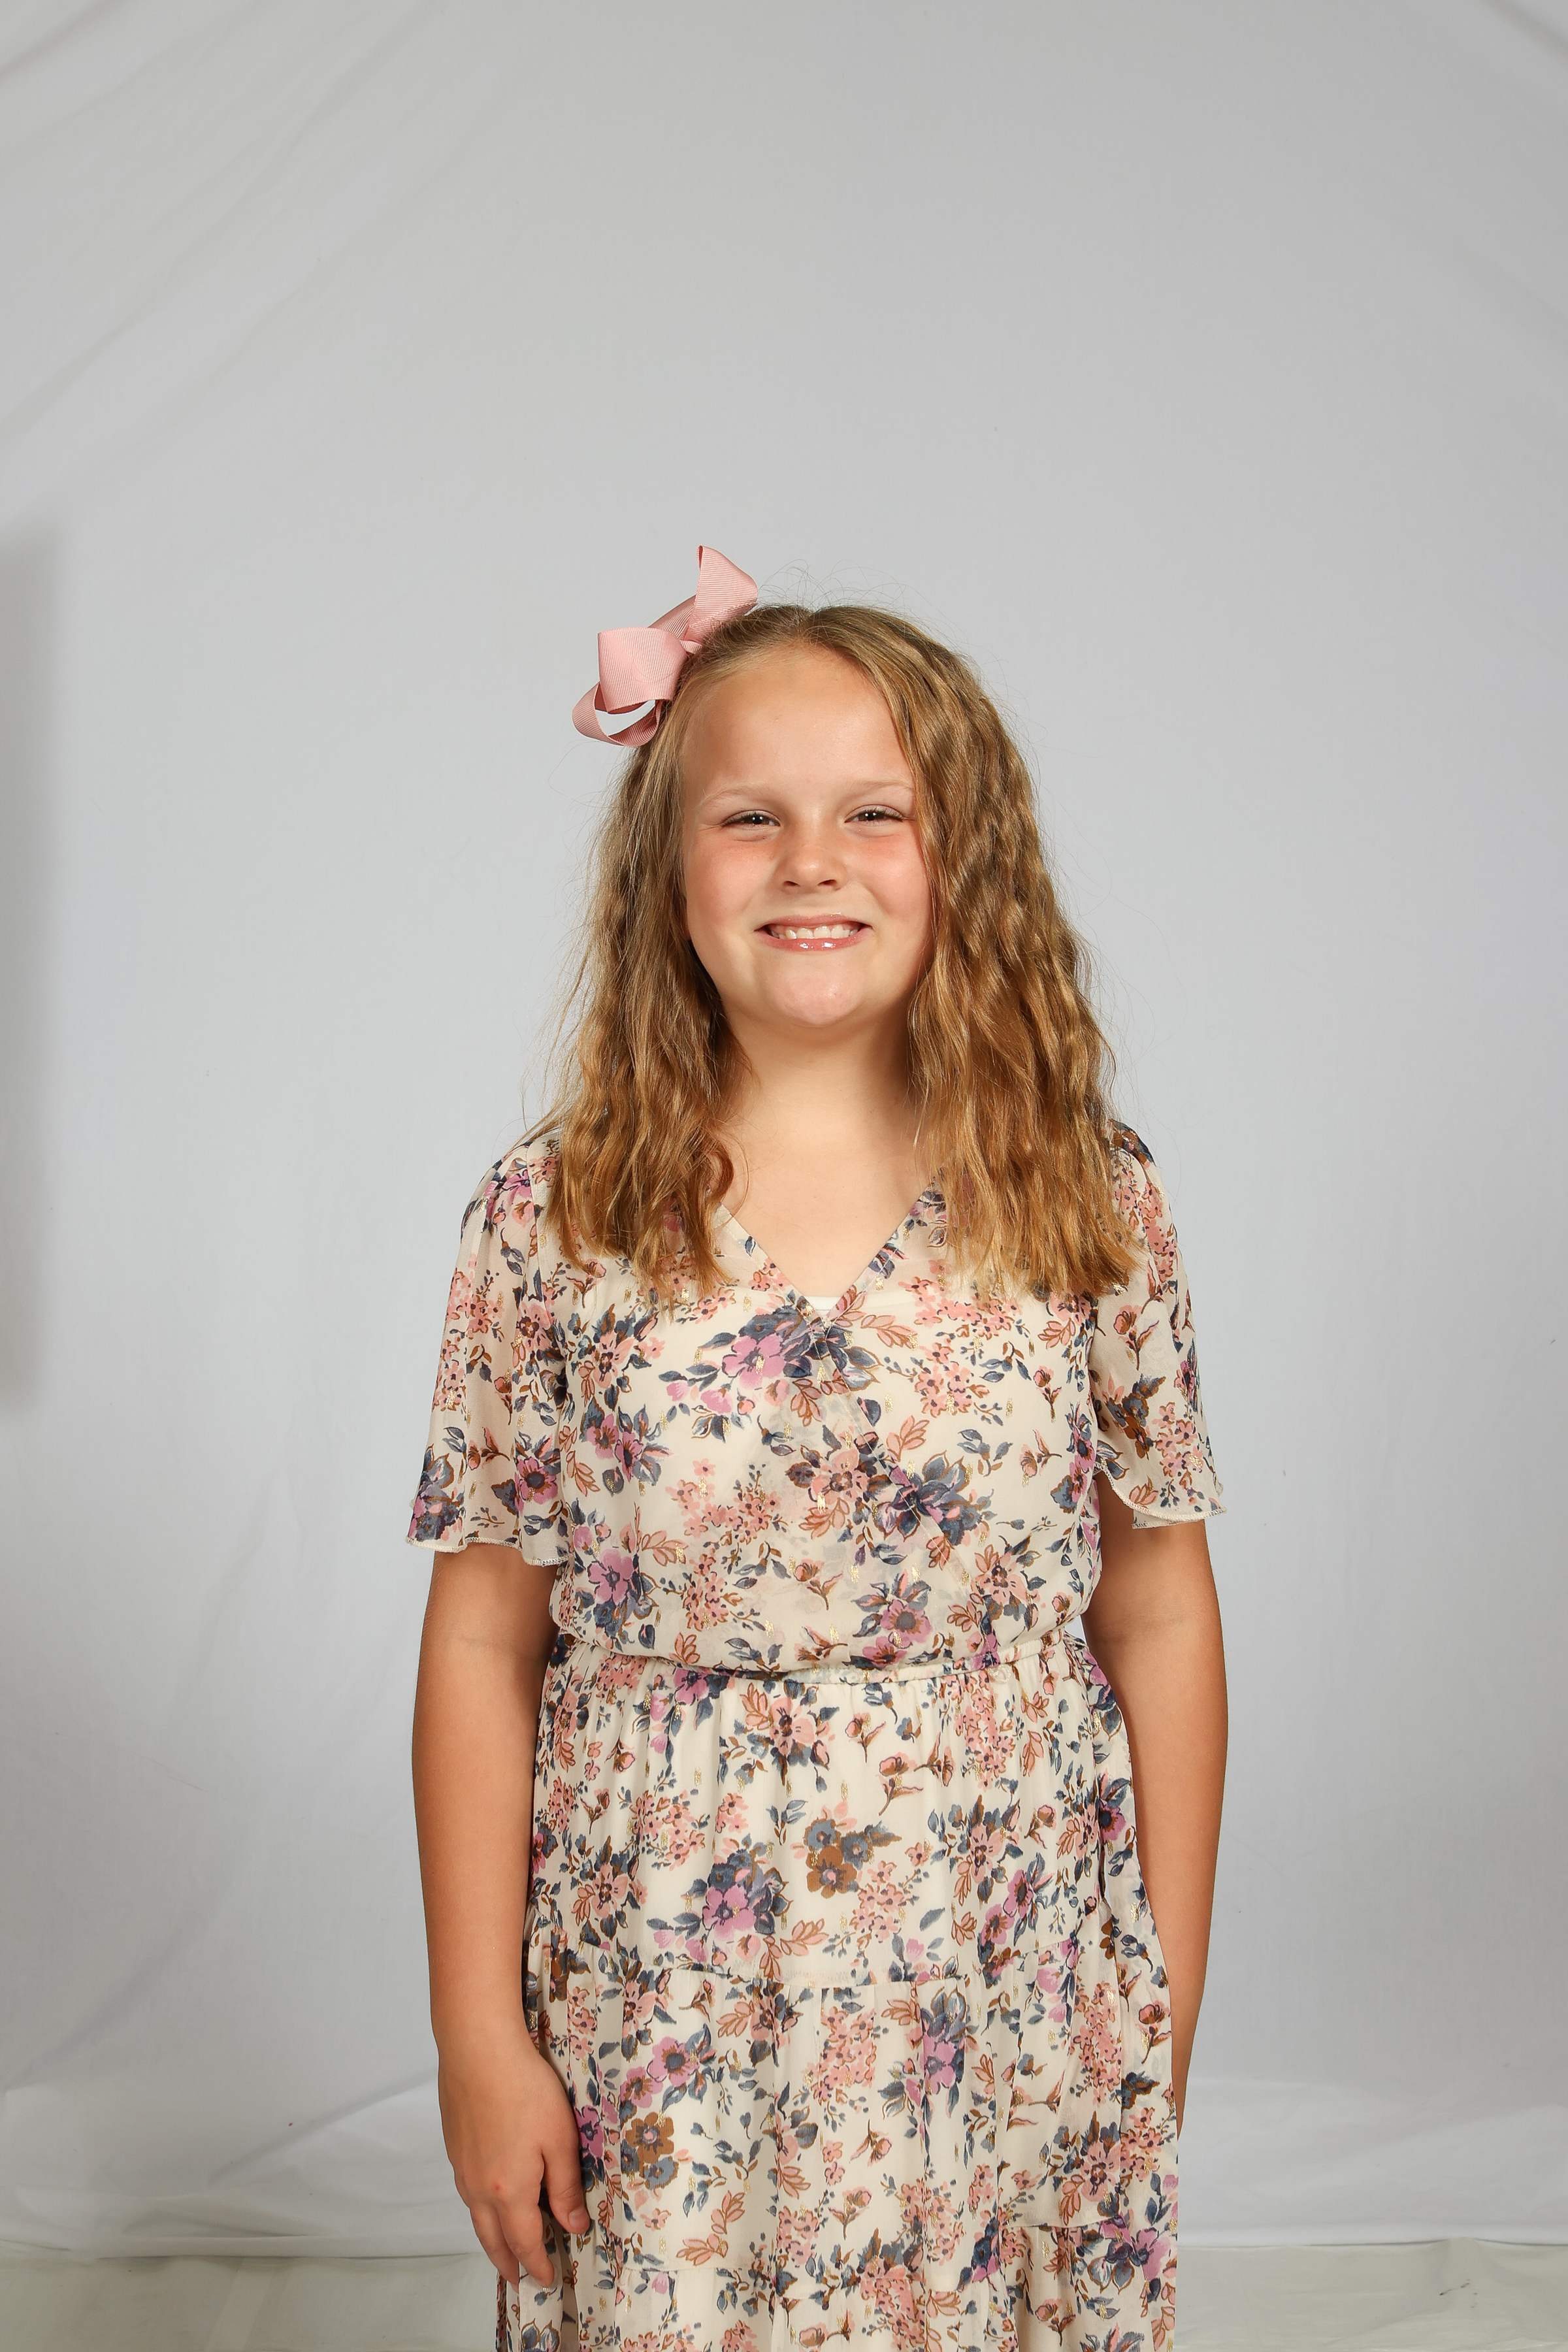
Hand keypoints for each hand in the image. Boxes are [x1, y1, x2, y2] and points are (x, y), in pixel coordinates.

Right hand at [437, 2021, 588, 2286]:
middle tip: (519, 2278)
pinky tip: (489, 2199)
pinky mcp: (454, 2146)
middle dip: (508, 2263)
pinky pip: (468, 2193)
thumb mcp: (560, 2139)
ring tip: (504, 2246)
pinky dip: (480, 2210)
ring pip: (476, 2218)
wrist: (478, 2050)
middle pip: (492, 2240)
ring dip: (491, 2239)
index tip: (547, 2279)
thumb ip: (565, 2186)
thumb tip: (572, 2226)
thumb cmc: (524, 2089)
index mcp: (509, 2191)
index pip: (525, 2242)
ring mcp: (462, 2168)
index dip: (538, 2264)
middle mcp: (480, 2188)